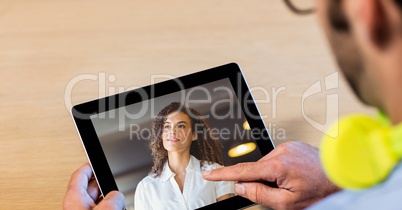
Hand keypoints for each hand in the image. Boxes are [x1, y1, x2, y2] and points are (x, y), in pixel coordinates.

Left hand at [63, 163, 125, 209]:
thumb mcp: (107, 208)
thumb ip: (114, 196)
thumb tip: (117, 196)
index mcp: (73, 199)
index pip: (79, 175)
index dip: (89, 166)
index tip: (95, 161)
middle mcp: (76, 206)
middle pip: (90, 187)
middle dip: (104, 185)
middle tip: (112, 184)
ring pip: (97, 200)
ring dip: (107, 199)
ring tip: (117, 202)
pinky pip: (100, 208)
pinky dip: (108, 207)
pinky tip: (116, 208)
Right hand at [203, 141, 339, 209]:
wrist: (341, 176)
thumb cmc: (319, 190)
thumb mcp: (287, 203)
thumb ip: (260, 194)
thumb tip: (241, 186)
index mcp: (277, 165)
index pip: (242, 171)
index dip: (223, 174)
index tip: (209, 174)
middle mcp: (281, 151)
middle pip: (256, 169)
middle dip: (260, 182)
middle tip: (278, 192)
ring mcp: (287, 146)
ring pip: (267, 165)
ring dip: (271, 175)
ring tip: (291, 184)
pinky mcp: (292, 145)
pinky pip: (277, 158)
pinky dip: (278, 169)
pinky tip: (293, 176)